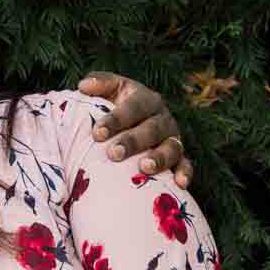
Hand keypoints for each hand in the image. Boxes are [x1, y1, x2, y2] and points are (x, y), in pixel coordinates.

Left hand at [79, 71, 193, 187]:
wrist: (133, 126)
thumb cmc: (115, 109)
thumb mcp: (110, 91)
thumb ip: (99, 84)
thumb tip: (84, 86)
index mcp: (145, 100)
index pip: (133, 107)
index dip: (116, 120)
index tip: (97, 133)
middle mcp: (162, 118)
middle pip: (151, 129)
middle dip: (133, 141)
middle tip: (114, 153)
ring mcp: (172, 138)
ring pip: (171, 148)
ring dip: (159, 158)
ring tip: (145, 168)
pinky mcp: (179, 158)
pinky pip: (185, 165)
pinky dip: (185, 174)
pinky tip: (180, 184)